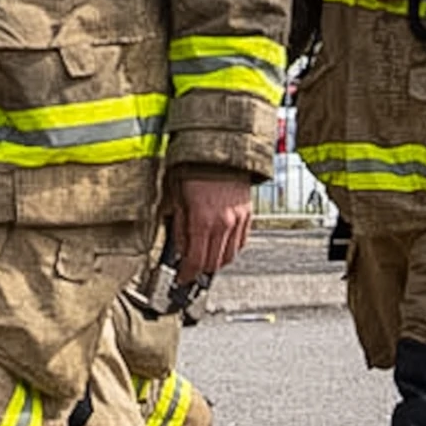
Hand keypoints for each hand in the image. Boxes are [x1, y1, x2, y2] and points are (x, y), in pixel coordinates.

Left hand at [167, 166, 255, 285]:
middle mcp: (223, 224)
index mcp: (202, 220)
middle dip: (200, 271)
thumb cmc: (194, 166)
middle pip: (213, 263)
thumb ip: (180, 226)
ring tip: (204, 261)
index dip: (186, 274)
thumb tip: (180, 248)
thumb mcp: (177, 196)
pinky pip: (241, 242)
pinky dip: (230, 250)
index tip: (181, 278)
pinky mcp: (248, 214)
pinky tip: (220, 247)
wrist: (220, 147)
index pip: (195, 260)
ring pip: (229, 256)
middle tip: (190, 272)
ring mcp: (238, 220)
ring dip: (216, 263)